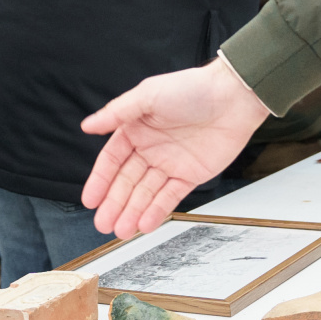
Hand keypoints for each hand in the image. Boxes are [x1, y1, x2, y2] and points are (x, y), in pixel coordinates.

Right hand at [80, 56, 271, 237]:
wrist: (233, 97)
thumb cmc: (191, 89)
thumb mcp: (148, 95)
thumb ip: (117, 113)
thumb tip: (87, 125)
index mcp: (136, 129)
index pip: (112, 160)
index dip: (100, 181)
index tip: (90, 200)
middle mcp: (150, 148)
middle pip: (127, 182)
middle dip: (114, 204)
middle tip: (103, 224)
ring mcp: (170, 163)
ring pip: (146, 193)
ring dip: (133, 212)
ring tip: (121, 231)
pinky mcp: (190, 175)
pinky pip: (170, 196)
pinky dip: (157, 211)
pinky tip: (144, 224)